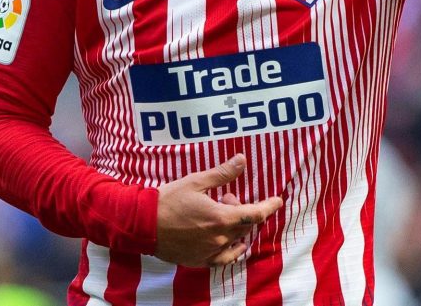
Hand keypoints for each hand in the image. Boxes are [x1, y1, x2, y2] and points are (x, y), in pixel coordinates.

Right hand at [154, 154, 282, 267]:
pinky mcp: (199, 260)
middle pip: (244, 226)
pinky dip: (232, 249)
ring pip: (234, 240)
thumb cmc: (168, 200)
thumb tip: (242, 160)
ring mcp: (209, 252)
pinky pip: (223, 258)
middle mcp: (219, 238)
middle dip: (242, 210)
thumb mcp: (196, 181)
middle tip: (228, 197)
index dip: (268, 207)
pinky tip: (233, 243)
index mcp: (221, 218)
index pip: (255, 214)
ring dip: (234, 226)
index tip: (278, 201)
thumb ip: (222, 173)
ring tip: (219, 212)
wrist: (142, 224)